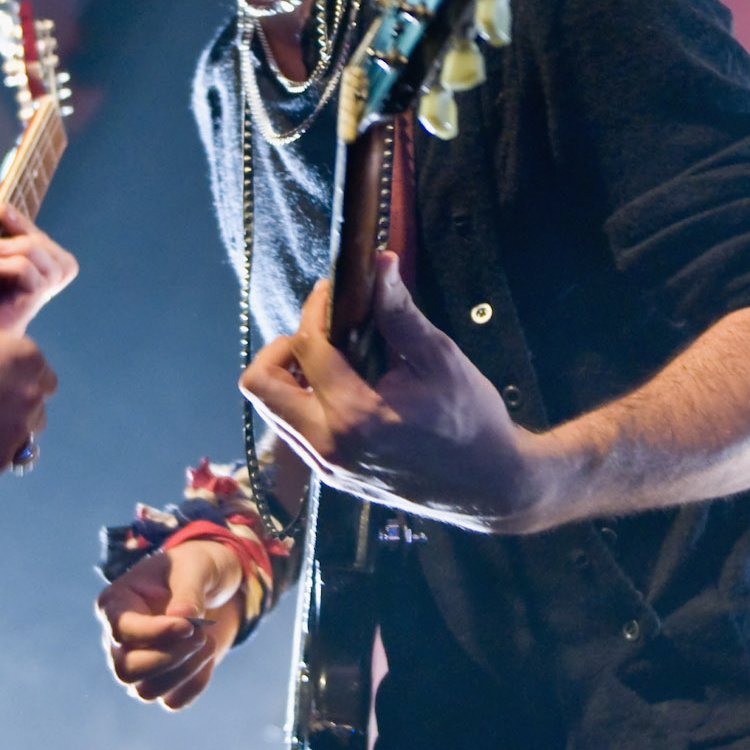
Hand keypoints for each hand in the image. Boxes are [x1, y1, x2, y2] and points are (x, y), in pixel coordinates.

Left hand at [0, 189, 77, 335]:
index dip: (31, 227)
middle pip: (63, 263)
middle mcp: (16, 294)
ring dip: (29, 249)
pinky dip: (21, 265)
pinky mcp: (14, 322)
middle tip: (1, 237)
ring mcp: (17, 309)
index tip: (4, 211)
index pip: (45, 251)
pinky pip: (39, 286)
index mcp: (4, 276)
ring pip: (58, 271)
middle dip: (37, 237)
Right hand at [0, 326, 55, 482]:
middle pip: (36, 416)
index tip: (3, 397)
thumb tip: (6, 375)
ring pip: (20, 447)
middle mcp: (31, 396)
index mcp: (28, 360)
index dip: (23, 392)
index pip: (46, 384)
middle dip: (15, 419)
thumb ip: (0, 362)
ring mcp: (16, 431)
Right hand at [97, 540, 247, 708]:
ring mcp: (138, 664)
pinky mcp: (162, 681)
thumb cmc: (196, 568)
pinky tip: (207, 656)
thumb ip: (189, 590)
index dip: (154, 634)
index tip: (188, 626)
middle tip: (200, 634)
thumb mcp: (196, 567)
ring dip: (184, 671)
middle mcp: (119, 639)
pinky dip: (195, 683)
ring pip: (146, 691)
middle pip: (126, 670)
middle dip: (168, 657)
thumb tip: (182, 618)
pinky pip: (172, 701)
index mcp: (117, 603)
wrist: (214, 586)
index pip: (121, 631)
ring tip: (207, 641)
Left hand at [240, 254, 557, 533]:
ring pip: (270, 410)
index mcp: (354, 415)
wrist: (490, 486)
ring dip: (289, 375)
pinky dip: (303, 400)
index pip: (307, 347)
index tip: (333, 288)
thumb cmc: (471, 419)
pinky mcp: (331, 475)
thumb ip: (400, 313)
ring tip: (332, 356)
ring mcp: (325, 466)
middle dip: (282, 346)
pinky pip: (293, 430)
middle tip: (322, 330)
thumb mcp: (440, 359)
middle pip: (260, 385)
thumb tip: (380, 262)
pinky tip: (341, 385)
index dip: (315, 308)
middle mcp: (327, 445)